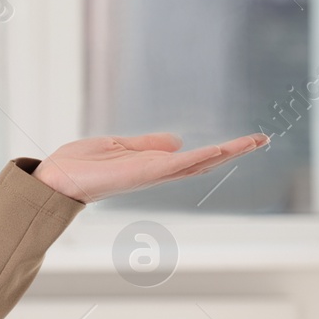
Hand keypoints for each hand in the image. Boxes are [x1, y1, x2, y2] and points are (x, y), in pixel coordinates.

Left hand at [31, 131, 268, 203]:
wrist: (57, 178)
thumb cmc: (81, 164)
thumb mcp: (119, 145)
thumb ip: (147, 144)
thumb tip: (175, 141)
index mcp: (152, 165)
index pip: (193, 158)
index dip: (220, 150)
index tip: (244, 141)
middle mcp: (157, 173)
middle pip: (203, 163)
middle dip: (234, 152)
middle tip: (262, 140)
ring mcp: (151, 174)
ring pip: (196, 164)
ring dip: (225, 153)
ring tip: (252, 142)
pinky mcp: (141, 173)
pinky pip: (174, 165)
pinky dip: (196, 157)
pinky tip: (216, 150)